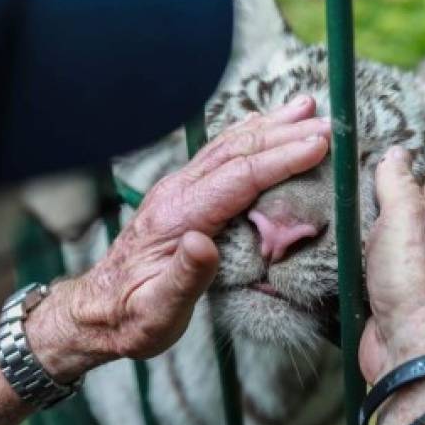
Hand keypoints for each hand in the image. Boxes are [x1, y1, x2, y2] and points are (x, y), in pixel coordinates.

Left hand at [29, 96, 330, 378]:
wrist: (98, 311)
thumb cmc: (132, 317)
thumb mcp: (157, 310)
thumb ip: (183, 277)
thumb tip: (201, 242)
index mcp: (176, 219)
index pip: (238, 178)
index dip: (280, 159)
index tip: (318, 145)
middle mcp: (176, 195)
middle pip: (236, 153)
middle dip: (284, 135)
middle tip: (327, 123)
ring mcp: (176, 191)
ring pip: (227, 147)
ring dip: (268, 126)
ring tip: (305, 107)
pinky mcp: (179, 196)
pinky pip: (218, 157)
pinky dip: (247, 136)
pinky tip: (262, 125)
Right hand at [359, 146, 424, 382]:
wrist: (406, 345)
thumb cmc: (415, 281)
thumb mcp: (406, 217)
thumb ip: (398, 183)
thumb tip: (397, 152)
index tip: (423, 149)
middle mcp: (421, 244)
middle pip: (411, 211)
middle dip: (396, 192)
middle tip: (370, 171)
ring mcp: (399, 271)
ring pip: (382, 240)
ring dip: (364, 226)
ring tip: (340, 205)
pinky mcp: (375, 294)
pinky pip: (360, 269)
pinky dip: (347, 259)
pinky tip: (328, 253)